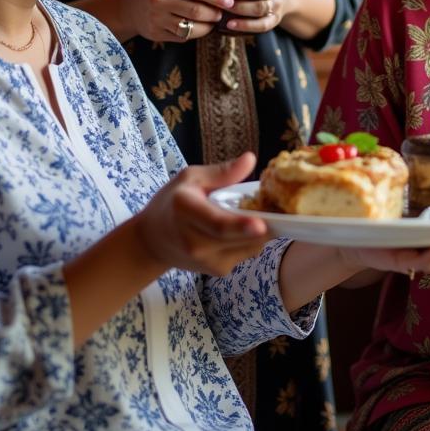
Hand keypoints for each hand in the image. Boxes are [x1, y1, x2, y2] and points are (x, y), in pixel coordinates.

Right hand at [122, 0, 233, 42]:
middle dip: (214, 14)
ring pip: (191, 27)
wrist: (128, 5)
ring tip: (212, 21)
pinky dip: (194, 33)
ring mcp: (156, 18)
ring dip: (207, 26)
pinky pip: (183, 36)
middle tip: (221, 13)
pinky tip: (197, 27)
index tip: (229, 1)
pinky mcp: (156, 33)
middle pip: (197, 11)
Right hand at [135, 152, 268, 275]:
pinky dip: (251, 239)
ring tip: (254, 213)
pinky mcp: (217, 271)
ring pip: (250, 247)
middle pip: (240, 238)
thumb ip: (222, 172)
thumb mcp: (191, 178)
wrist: (153, 241)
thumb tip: (251, 159)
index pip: (217, 224)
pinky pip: (247, 253)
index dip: (241, 225)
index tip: (261, 224)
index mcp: (186, 211)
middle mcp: (195, 242)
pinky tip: (242, 228)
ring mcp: (206, 260)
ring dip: (260, 231)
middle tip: (276, 205)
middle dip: (265, 222)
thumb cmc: (172, 203)